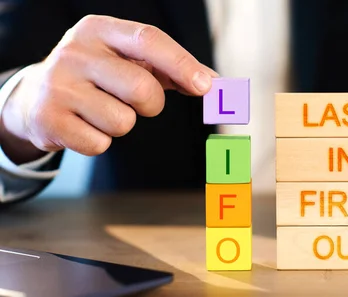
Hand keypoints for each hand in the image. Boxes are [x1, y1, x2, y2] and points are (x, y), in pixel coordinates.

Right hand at [0, 15, 217, 163]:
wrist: (37, 97)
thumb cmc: (100, 76)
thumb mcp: (128, 61)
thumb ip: (171, 69)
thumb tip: (217, 85)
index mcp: (99, 29)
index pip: (149, 39)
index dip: (182, 64)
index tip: (207, 87)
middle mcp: (75, 52)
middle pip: (142, 88)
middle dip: (151, 104)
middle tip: (136, 102)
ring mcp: (58, 86)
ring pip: (123, 121)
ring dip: (123, 123)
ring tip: (101, 110)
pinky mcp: (49, 120)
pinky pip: (100, 144)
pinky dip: (100, 141)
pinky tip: (84, 125)